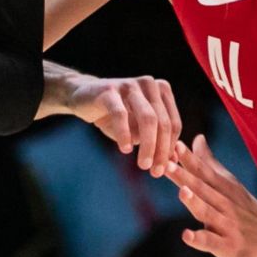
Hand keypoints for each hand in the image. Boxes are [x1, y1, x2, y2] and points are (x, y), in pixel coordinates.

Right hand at [58, 71, 180, 173]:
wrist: (82, 97)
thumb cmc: (114, 114)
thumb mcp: (137, 130)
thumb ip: (155, 141)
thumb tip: (172, 162)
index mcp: (161, 90)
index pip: (173, 123)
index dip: (170, 148)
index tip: (163, 169)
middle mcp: (149, 84)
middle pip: (163, 122)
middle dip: (161, 150)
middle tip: (155, 172)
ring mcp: (130, 85)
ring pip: (148, 118)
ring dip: (148, 145)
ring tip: (143, 165)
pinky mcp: (109, 90)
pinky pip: (121, 114)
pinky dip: (124, 134)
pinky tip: (125, 149)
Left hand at [165, 135, 256, 256]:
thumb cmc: (244, 207)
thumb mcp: (229, 183)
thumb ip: (209, 162)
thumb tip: (197, 138)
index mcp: (223, 187)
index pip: (203, 170)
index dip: (188, 159)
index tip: (175, 144)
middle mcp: (225, 203)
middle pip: (202, 188)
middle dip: (185, 176)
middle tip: (167, 165)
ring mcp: (227, 225)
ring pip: (208, 212)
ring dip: (194, 202)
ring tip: (182, 191)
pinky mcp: (228, 246)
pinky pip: (212, 242)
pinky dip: (200, 239)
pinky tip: (187, 235)